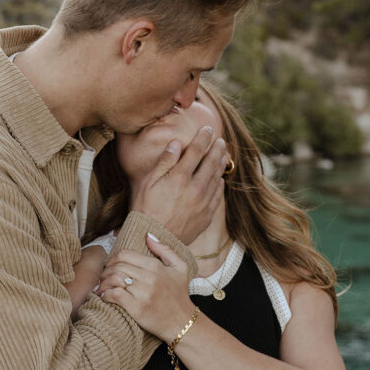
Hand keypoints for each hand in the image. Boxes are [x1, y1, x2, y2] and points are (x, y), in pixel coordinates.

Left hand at [97, 236, 192, 342]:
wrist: (183, 323)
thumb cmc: (179, 295)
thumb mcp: (180, 268)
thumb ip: (165, 250)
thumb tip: (148, 236)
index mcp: (155, 266)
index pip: (125, 255)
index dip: (113, 259)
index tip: (110, 267)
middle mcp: (149, 278)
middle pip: (117, 266)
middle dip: (105, 271)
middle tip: (103, 278)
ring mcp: (143, 293)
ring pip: (114, 279)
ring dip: (103, 283)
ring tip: (101, 288)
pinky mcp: (137, 308)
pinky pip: (115, 295)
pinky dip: (106, 295)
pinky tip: (105, 297)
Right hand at [130, 126, 227, 244]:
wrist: (154, 240)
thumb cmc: (146, 211)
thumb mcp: (149, 183)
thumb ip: (164, 162)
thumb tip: (176, 144)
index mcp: (179, 178)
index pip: (196, 152)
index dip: (203, 138)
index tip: (208, 129)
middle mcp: (195, 189)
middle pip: (211, 163)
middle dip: (217, 149)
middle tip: (221, 141)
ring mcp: (202, 203)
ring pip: (216, 179)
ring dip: (221, 166)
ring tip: (223, 156)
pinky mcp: (206, 216)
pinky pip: (217, 197)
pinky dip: (220, 186)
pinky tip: (220, 181)